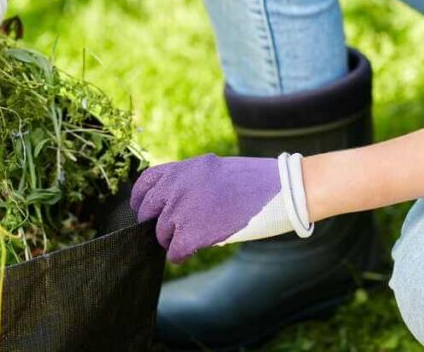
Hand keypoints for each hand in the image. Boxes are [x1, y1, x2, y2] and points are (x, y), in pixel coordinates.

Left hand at [130, 153, 312, 262]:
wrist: (281, 189)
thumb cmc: (253, 181)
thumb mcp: (214, 170)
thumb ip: (189, 181)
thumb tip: (170, 203)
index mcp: (183, 168)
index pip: (145, 183)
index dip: (141, 200)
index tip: (144, 210)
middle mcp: (178, 186)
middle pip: (150, 211)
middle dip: (156, 223)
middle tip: (167, 231)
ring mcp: (184, 210)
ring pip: (162, 233)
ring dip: (172, 240)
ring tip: (188, 239)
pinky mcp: (194, 233)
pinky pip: (174, 251)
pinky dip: (179, 255)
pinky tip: (188, 253)